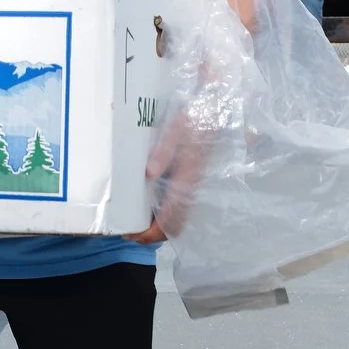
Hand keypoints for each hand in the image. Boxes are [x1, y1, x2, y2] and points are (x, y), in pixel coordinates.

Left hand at [126, 114, 205, 243]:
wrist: (218, 113)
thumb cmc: (196, 118)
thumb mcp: (177, 129)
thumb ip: (164, 152)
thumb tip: (149, 174)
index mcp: (186, 179)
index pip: (170, 220)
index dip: (149, 233)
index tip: (130, 234)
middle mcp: (191, 189)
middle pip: (174, 227)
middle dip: (150, 235)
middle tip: (129, 232)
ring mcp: (194, 187)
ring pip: (178, 220)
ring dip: (157, 228)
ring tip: (136, 224)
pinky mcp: (194, 181)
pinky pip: (180, 208)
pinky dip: (164, 217)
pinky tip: (150, 210)